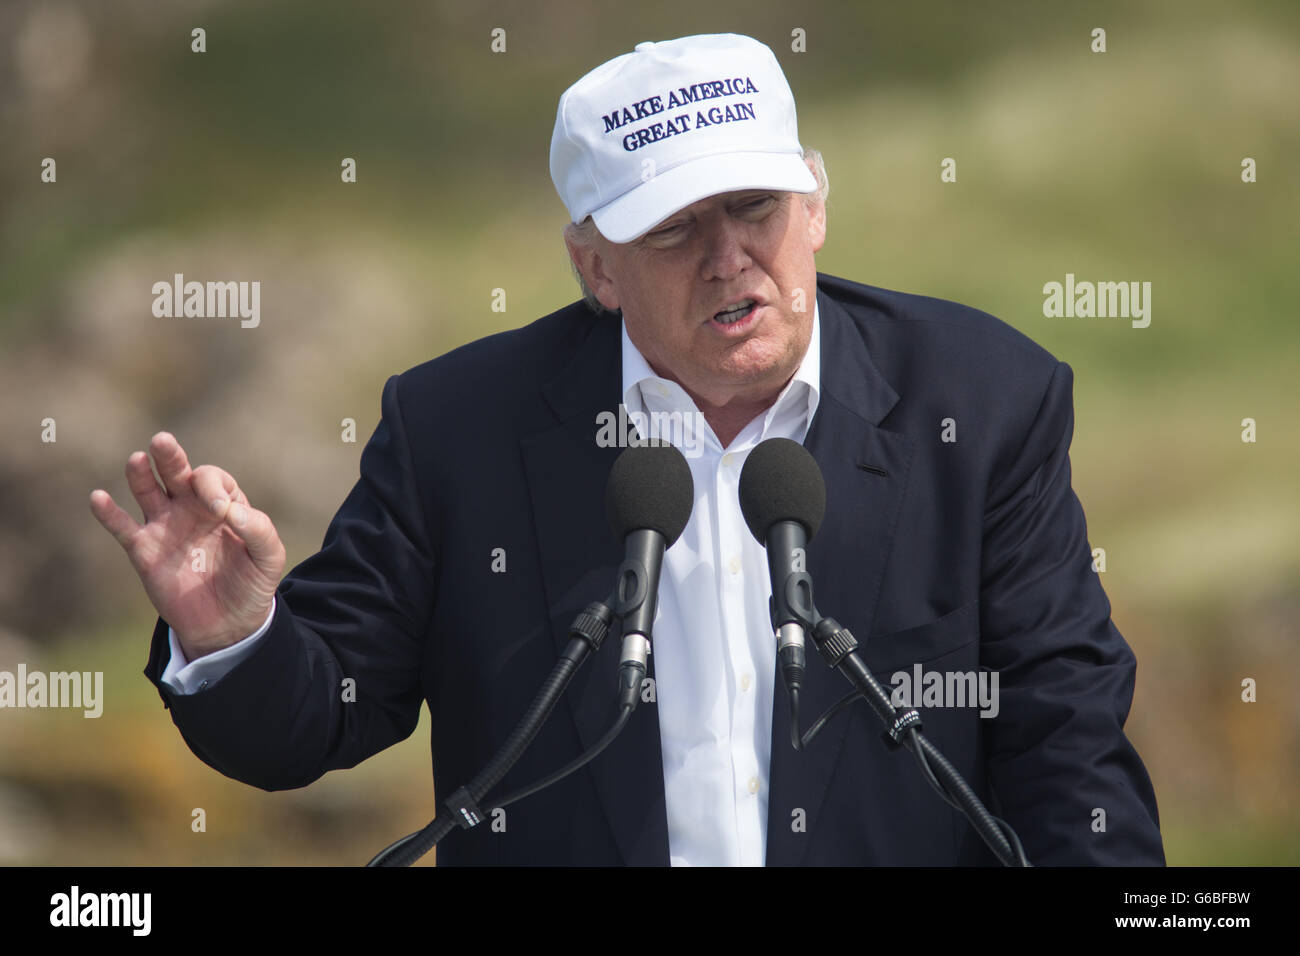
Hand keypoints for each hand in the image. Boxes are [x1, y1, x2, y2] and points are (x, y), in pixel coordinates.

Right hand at [90, 431, 286, 660]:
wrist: (228, 624)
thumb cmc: (252, 585)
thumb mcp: (269, 559)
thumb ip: (259, 531)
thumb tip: (232, 511)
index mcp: (223, 503)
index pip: (211, 479)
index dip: (212, 487)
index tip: (219, 511)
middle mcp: (191, 508)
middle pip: (177, 473)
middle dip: (170, 456)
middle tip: (162, 441)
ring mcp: (165, 526)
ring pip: (147, 491)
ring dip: (140, 475)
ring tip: (137, 460)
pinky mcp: (144, 551)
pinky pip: (122, 527)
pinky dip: (109, 513)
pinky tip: (98, 497)